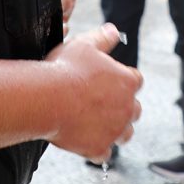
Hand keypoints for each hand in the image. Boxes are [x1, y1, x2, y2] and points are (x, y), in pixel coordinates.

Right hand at [45, 23, 141, 161]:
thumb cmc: (65, 70)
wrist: (47, 99)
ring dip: (116, 129)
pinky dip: (98, 148)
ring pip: (125, 134)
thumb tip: (114, 31)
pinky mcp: (99, 148)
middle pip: (135, 109)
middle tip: (101, 102)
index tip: (108, 80)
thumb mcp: (84, 45)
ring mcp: (114, 130)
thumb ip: (102, 38)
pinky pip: (104, 153)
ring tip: (98, 123)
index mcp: (127, 81)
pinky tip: (86, 141)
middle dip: (123, 106)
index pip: (136, 80)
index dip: (122, 79)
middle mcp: (127, 108)